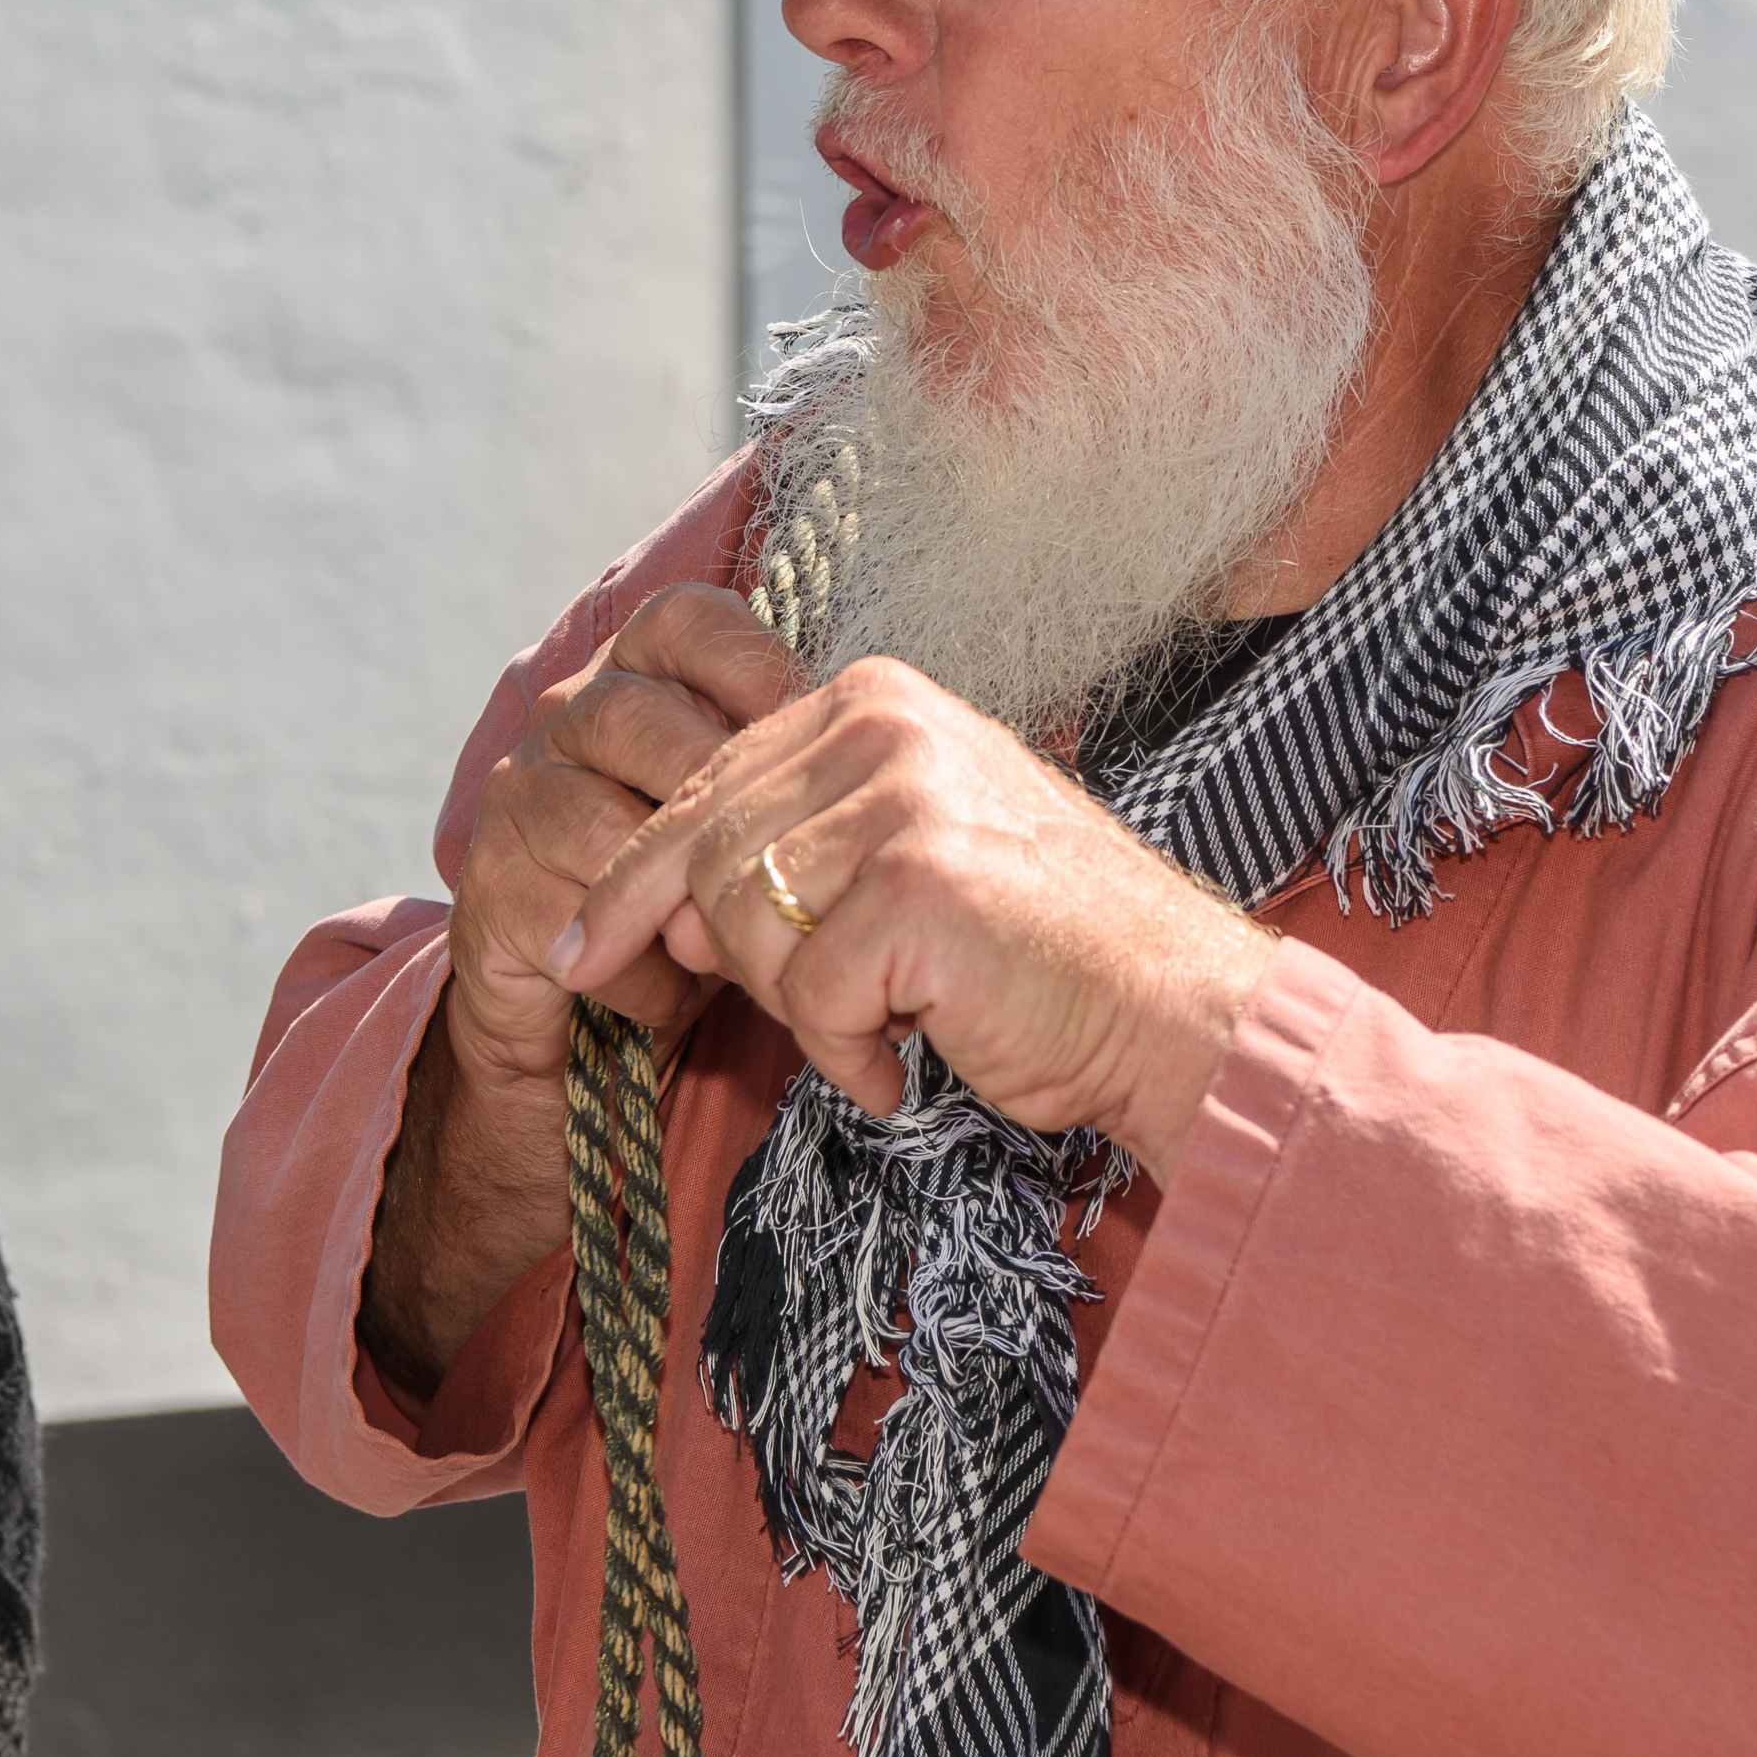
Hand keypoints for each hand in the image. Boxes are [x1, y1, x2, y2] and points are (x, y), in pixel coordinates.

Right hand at [444, 588, 804, 1084]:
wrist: (584, 991)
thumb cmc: (696, 885)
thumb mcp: (748, 814)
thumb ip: (792, 777)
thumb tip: (867, 774)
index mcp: (637, 673)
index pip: (685, 621)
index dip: (754, 667)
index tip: (817, 731)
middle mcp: (565, 716)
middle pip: (632, 715)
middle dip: (716, 788)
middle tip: (784, 853)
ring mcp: (520, 795)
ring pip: (598, 820)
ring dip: (679, 890)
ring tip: (737, 940)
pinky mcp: (493, 885)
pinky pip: (572, 913)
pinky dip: (640, 961)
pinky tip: (679, 989)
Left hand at [550, 653, 1277, 1174]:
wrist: (1175, 1011)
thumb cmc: (1041, 949)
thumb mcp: (899, 863)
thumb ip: (784, 856)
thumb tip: (660, 910)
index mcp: (869, 699)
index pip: (696, 787)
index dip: (630, 882)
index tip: (581, 951)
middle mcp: (880, 723)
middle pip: (701, 855)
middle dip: (725, 959)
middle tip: (818, 1009)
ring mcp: (900, 797)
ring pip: (742, 925)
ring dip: (802, 1009)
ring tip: (887, 1023)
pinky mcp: (917, 885)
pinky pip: (807, 994)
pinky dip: (847, 1052)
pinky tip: (907, 1058)